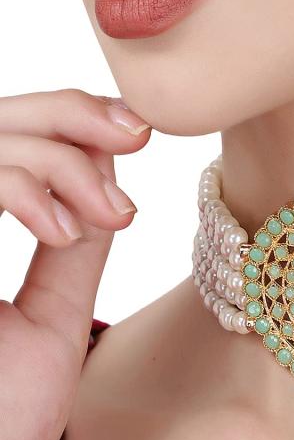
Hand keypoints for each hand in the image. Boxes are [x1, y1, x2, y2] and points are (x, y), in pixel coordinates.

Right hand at [0, 88, 150, 439]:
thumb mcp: (48, 323)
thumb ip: (70, 251)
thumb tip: (107, 181)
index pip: (5, 141)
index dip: (67, 120)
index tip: (134, 133)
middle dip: (70, 116)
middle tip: (134, 135)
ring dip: (55, 157)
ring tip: (108, 210)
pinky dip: (13, 183)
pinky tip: (61, 227)